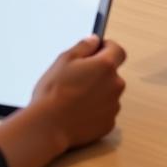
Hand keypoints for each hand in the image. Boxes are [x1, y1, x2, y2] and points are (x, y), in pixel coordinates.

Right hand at [29, 35, 126, 150]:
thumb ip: (84, 46)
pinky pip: (105, 111)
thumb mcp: (64, 60)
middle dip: (99, 73)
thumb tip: (94, 40)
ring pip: (109, 92)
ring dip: (98, 92)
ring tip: (76, 97)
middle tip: (78, 77)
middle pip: (113, 73)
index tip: (97, 51)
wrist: (48, 126)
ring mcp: (113, 106)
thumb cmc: (54, 92)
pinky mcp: (108, 123)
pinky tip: (79, 111)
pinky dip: (96, 109)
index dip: (108, 48)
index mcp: (105, 66)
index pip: (118, 50)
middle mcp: (115, 85)